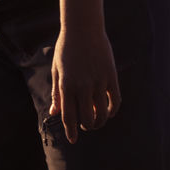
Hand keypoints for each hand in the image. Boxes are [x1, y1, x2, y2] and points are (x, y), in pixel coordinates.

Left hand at [49, 24, 120, 143]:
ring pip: (103, 113)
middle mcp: (82, 86)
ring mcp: (99, 82)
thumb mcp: (57, 70)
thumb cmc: (66, 49)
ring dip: (100, 121)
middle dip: (86, 126)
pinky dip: (113, 110)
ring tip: (97, 121)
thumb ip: (57, 93)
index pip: (69, 116)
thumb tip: (54, 113)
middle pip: (87, 119)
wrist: (83, 28)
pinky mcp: (111, 76)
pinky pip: (115, 100)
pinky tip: (109, 112)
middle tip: (85, 125)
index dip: (71, 131)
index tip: (73, 140)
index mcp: (66, 85)